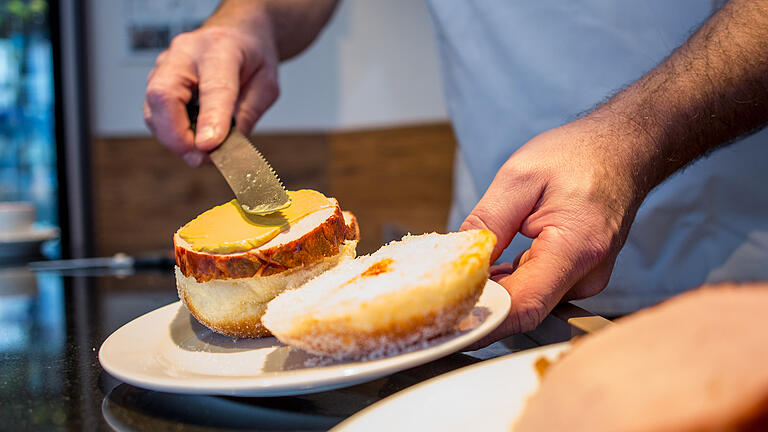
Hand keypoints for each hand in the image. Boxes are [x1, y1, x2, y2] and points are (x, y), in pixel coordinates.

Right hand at [144, 20, 279, 166]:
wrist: (238, 35)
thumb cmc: (252, 57)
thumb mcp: (265, 86)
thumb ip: (246, 115)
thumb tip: (225, 150)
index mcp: (221, 47)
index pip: (214, 87)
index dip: (210, 119)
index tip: (208, 146)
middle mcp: (185, 53)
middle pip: (164, 94)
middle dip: (176, 135)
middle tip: (199, 158)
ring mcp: (165, 66)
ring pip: (153, 108)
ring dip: (173, 139)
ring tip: (199, 154)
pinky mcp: (157, 81)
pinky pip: (155, 114)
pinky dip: (170, 134)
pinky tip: (191, 141)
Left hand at [461, 118, 646, 342]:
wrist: (621, 151)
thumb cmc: (577, 155)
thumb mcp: (519, 176)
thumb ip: (488, 221)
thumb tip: (461, 261)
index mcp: (575, 247)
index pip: (523, 306)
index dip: (482, 323)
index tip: (447, 327)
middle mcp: (586, 274)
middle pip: (522, 310)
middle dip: (478, 307)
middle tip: (437, 298)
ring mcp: (585, 280)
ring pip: (527, 303)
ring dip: (492, 294)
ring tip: (461, 273)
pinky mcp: (579, 278)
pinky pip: (536, 291)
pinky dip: (508, 285)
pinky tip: (489, 269)